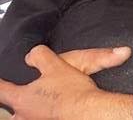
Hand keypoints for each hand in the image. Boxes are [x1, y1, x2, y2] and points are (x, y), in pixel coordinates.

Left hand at [0, 45, 132, 119]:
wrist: (89, 110)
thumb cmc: (72, 92)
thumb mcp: (56, 64)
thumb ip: (39, 56)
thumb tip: (32, 54)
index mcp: (22, 99)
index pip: (1, 90)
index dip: (0, 82)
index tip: (0, 80)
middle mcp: (26, 115)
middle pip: (9, 113)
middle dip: (13, 103)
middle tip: (17, 98)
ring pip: (24, 118)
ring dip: (27, 112)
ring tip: (35, 105)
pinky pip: (40, 118)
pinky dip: (42, 114)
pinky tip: (50, 110)